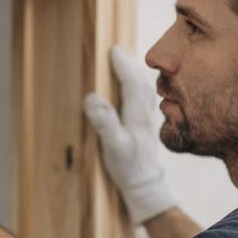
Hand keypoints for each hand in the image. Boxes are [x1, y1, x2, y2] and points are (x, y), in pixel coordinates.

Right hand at [82, 45, 178, 224]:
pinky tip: (130, 93)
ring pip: (143, 92)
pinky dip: (136, 90)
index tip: (113, 51)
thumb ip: (104, 122)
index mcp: (137, 114)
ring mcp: (145, 122)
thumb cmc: (127, 167)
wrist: (144, 186)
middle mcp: (144, 115)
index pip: (132, 82)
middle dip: (129, 66)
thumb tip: (92, 98)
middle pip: (140, 83)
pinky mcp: (143, 130)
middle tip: (117, 52)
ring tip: (124, 66)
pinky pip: (141, 102)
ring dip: (134, 77)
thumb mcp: (113, 146)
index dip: (122, 65)